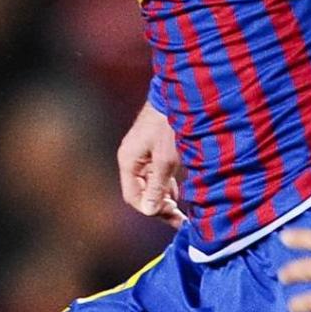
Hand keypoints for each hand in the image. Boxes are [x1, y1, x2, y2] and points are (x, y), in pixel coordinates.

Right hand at [117, 101, 183, 227]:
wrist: (178, 93)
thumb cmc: (170, 124)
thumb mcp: (166, 159)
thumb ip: (157, 186)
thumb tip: (148, 210)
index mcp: (128, 161)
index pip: (132, 197)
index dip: (151, 209)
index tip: (172, 216)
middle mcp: (131, 159)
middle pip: (140, 192)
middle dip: (159, 206)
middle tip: (180, 218)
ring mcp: (141, 154)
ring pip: (149, 184)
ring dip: (164, 196)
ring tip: (182, 209)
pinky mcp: (152, 149)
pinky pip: (155, 174)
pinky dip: (166, 184)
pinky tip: (179, 191)